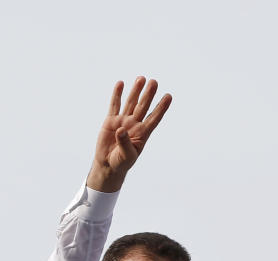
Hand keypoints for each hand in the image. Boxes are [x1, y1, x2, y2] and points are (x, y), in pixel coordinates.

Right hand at [87, 77, 171, 192]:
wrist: (108, 164)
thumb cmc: (121, 162)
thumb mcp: (126, 156)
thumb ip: (125, 143)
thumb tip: (121, 129)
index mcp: (142, 134)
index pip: (154, 118)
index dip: (161, 108)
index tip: (169, 97)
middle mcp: (134, 125)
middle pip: (143, 107)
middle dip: (149, 95)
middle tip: (155, 82)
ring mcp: (123, 121)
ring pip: (131, 103)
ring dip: (136, 91)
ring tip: (141, 78)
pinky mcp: (111, 121)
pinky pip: (115, 105)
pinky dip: (117, 95)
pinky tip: (121, 83)